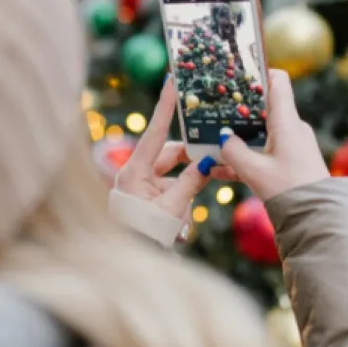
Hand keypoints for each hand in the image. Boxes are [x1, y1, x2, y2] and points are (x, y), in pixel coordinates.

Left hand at [114, 77, 225, 223]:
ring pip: (173, 172)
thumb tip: (209, 162)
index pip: (155, 131)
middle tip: (217, 154)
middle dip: (193, 157)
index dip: (166, 105)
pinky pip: (170, 187)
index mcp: (133, 171)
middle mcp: (134, 174)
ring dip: (189, 181)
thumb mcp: (172, 209)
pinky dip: (182, 195)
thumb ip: (192, 182)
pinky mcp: (147, 198)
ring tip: (199, 198)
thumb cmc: (145, 236)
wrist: (129, 266)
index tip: (173, 80)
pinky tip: (184, 217)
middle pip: (169, 153)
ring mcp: (140, 186)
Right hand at [217, 69, 328, 201]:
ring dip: (238, 137)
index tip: (238, 73)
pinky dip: (245, 156)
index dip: (259, 72)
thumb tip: (222, 139)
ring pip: (260, 132)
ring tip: (211, 142)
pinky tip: (220, 170)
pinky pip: (263, 152)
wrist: (317, 216)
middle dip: (238, 109)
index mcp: (287, 122)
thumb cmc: (290, 190)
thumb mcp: (254, 171)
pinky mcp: (290, 161)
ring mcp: (292, 144)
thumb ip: (233, 152)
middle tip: (214, 108)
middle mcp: (292, 128)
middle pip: (263, 107)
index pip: (278, 82)